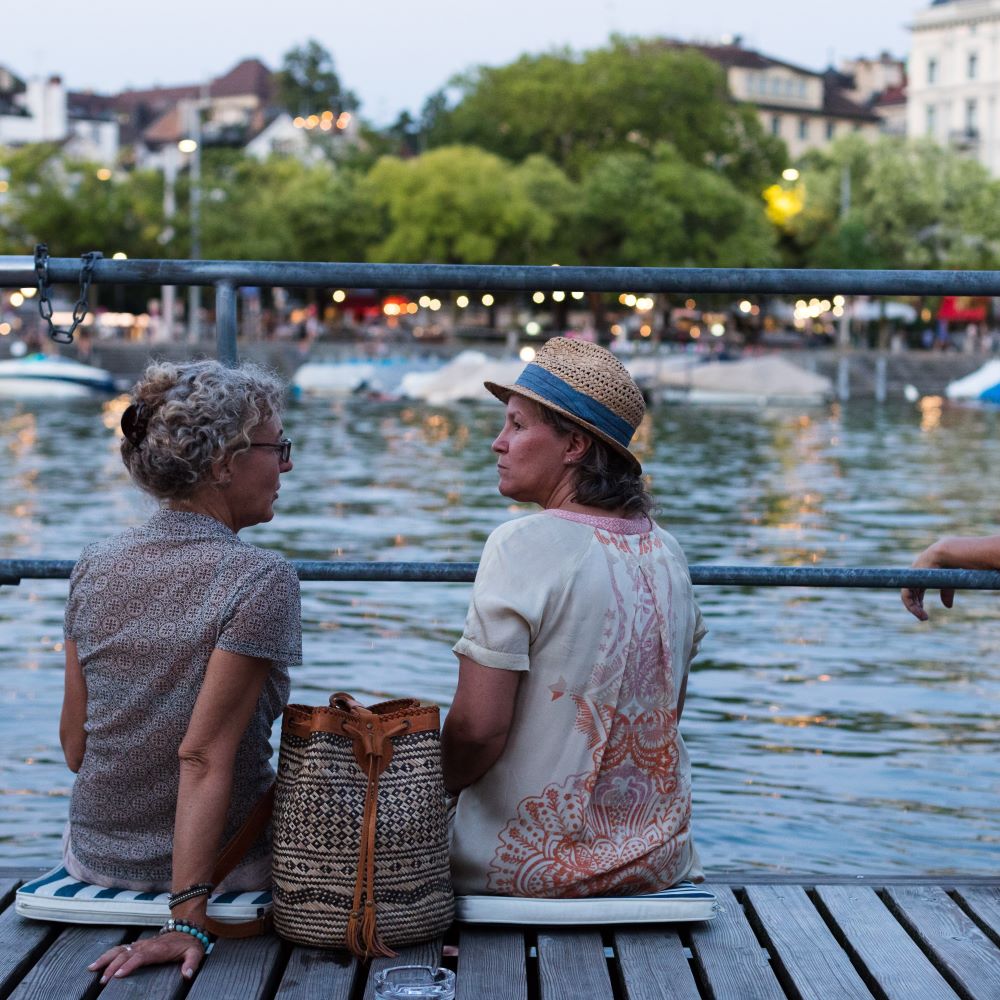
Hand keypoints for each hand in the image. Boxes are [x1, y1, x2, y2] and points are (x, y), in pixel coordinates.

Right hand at [88, 932, 206, 981]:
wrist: (187, 929)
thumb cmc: (189, 944)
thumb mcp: (195, 953)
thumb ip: (191, 963)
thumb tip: (187, 974)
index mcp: (158, 949)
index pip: (140, 957)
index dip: (129, 965)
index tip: (117, 975)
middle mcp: (146, 945)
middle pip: (126, 954)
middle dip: (112, 966)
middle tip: (102, 980)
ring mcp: (140, 944)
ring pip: (119, 950)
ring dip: (105, 958)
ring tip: (92, 968)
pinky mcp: (137, 945)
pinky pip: (120, 949)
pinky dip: (107, 955)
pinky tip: (97, 963)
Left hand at [902, 542, 954, 620]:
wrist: (944, 555)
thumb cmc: (948, 567)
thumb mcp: (947, 584)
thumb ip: (946, 594)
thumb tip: (948, 607)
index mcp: (922, 577)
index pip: (916, 592)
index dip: (918, 602)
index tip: (923, 611)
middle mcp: (914, 578)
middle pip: (911, 595)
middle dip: (916, 607)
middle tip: (923, 617)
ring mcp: (910, 578)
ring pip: (907, 597)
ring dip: (913, 608)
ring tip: (922, 617)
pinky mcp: (909, 579)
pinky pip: (906, 596)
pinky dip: (911, 605)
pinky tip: (918, 611)